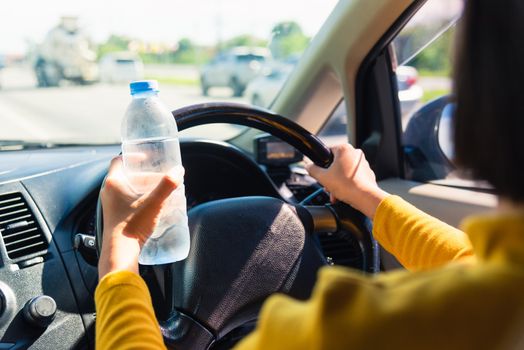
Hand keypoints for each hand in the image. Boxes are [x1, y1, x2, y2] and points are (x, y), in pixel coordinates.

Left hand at [98, 156, 178, 278]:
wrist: (120, 251)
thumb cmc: (132, 225)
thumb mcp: (154, 202)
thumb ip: (167, 185)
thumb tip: (178, 171)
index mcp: (114, 182)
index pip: (119, 160)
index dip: (133, 156)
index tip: (146, 158)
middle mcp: (108, 191)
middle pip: (126, 174)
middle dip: (143, 174)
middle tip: (158, 176)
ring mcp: (110, 204)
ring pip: (126, 188)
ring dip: (142, 187)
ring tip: (158, 190)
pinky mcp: (114, 215)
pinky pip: (126, 200)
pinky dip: (138, 198)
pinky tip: (151, 205)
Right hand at [305, 144, 387, 218]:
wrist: (364, 197)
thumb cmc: (346, 185)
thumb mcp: (322, 177)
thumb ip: (313, 169)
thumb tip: (309, 167)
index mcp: (344, 149)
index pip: (327, 152)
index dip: (322, 164)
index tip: (321, 173)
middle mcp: (355, 153)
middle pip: (336, 163)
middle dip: (330, 176)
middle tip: (327, 185)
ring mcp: (363, 163)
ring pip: (345, 171)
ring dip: (338, 182)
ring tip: (335, 193)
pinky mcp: (368, 173)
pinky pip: (353, 177)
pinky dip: (348, 184)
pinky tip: (344, 193)